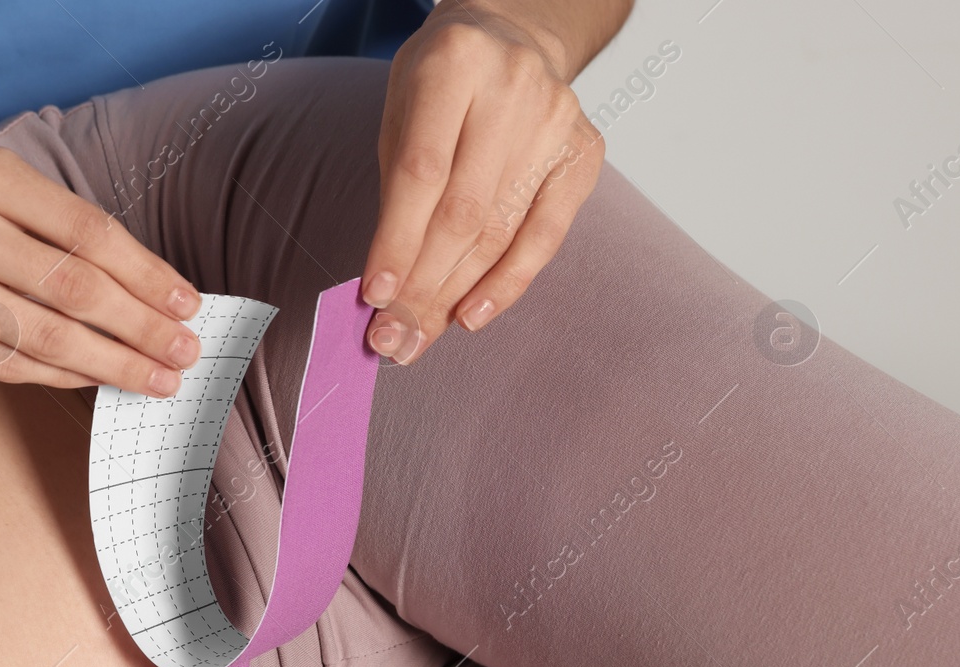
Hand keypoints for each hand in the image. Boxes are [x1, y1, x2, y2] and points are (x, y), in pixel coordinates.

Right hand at [0, 138, 203, 395]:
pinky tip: (96, 377)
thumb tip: (150, 292)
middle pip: (70, 288)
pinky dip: (59, 374)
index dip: (144, 272)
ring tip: (154, 378)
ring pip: (40, 336)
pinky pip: (2, 364)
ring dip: (110, 363)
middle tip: (184, 353)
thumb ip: (60, 224)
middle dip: (139, 327)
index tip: (185, 303)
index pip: (84, 231)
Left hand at [362, 4, 604, 362]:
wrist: (509, 39)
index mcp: (454, 63)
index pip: (422, 173)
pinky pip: (545, 237)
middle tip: (393, 335)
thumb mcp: (400, 114)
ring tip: (419, 335)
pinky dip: (506, 284)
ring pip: (500, 233)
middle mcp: (513, 88)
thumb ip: (395, 194)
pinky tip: (471, 315)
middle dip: (423, 284)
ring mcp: (557, 121)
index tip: (374, 295)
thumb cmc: (441, 86)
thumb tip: (386, 290)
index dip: (396, 241)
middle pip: (464, 213)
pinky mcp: (584, 154)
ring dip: (454, 295)